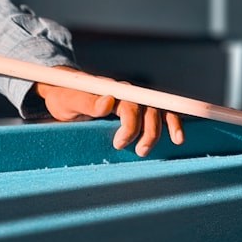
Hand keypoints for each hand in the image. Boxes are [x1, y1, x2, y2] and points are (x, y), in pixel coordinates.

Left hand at [35, 67, 183, 155]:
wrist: (65, 91)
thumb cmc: (65, 96)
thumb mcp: (68, 100)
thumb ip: (87, 101)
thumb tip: (107, 101)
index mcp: (112, 90)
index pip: (130, 106)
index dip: (131, 125)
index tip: (119, 143)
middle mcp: (127, 93)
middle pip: (148, 110)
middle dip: (147, 133)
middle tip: (137, 151)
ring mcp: (135, 100)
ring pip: (158, 112)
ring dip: (159, 132)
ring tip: (144, 150)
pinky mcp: (140, 109)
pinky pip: (161, 114)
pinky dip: (172, 124)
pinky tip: (177, 138)